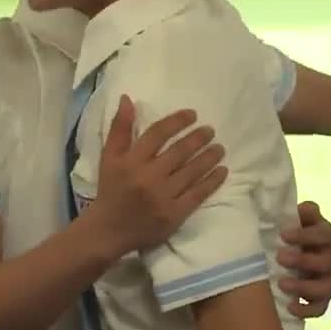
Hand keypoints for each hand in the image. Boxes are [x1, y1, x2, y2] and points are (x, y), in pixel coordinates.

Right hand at [88, 95, 227, 258]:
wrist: (109, 230)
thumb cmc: (110, 190)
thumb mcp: (108, 157)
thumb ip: (119, 128)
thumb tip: (128, 99)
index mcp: (131, 161)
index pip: (158, 134)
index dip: (177, 121)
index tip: (192, 114)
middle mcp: (148, 177)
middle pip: (179, 151)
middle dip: (198, 138)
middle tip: (211, 130)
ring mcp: (163, 197)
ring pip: (192, 171)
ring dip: (209, 157)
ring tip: (220, 148)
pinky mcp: (174, 214)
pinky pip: (198, 194)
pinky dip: (212, 181)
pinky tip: (222, 171)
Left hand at [276, 201, 330, 317]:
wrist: (299, 252)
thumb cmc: (298, 234)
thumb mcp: (301, 219)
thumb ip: (304, 213)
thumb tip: (303, 209)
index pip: (323, 235)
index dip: (305, 235)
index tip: (283, 235)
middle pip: (325, 263)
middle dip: (302, 261)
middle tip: (279, 257)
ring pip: (324, 288)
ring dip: (303, 287)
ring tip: (281, 283)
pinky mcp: (324, 298)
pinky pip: (320, 308)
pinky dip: (306, 310)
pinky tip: (290, 307)